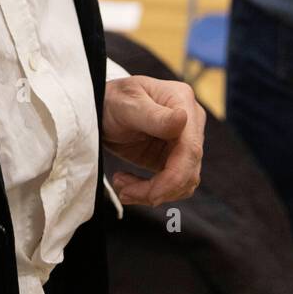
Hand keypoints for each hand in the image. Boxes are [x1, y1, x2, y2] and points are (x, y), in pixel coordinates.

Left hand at [103, 75, 204, 205]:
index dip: (174, 177)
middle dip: (158, 189)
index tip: (151, 195)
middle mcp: (190, 122)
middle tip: (125, 192)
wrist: (102, 107)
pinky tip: (128, 185)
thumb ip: (154, 115)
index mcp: (183, 102)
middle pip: (189, 170)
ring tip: (123, 187)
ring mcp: (184, 141)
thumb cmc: (112, 98)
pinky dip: (150, 191)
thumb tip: (183, 118)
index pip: (190, 149)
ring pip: (183, 182)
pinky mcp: (173, 158)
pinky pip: (171, 184)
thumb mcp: (126, 104)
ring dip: (152, 193)